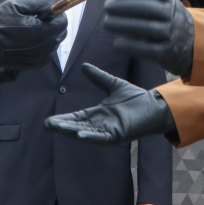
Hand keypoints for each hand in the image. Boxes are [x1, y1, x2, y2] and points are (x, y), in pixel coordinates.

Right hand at [0, 0, 66, 69]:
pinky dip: (43, 45)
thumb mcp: (19, 4)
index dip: (56, 13)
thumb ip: (42, 2)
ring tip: (28, 29)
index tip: (44, 11)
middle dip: (53, 23)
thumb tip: (58, 2)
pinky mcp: (35, 64)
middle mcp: (45, 48)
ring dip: (47, 34)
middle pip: (61, 32)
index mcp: (43, 32)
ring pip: (54, 42)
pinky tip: (28, 39)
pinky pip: (47, 52)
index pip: (63, 21)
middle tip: (35, 18)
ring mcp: (40, 58)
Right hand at [44, 63, 175, 145]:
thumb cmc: (137, 98)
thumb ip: (99, 77)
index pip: (77, 117)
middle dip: (63, 126)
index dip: (63, 119)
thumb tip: (84, 66)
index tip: (49, 121)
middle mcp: (102, 124)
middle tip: (47, 125)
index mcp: (99, 114)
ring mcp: (109, 131)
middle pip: (78, 126)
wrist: (155, 105)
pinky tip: (80, 136)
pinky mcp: (118, 135)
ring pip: (86, 133)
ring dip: (72, 131)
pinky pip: (102, 138)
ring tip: (57, 128)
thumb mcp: (113, 84)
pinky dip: (91, 137)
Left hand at [103, 0, 194, 76]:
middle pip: (148, 7)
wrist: (193, 45)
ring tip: (106, 23)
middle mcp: (172, 15)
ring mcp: (171, 34)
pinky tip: (116, 44)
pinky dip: (131, 46)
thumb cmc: (167, 18)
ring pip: (147, 27)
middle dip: (125, 5)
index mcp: (169, 0)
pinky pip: (148, 49)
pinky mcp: (167, 52)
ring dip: (124, 24)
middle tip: (106, 6)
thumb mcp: (159, 0)